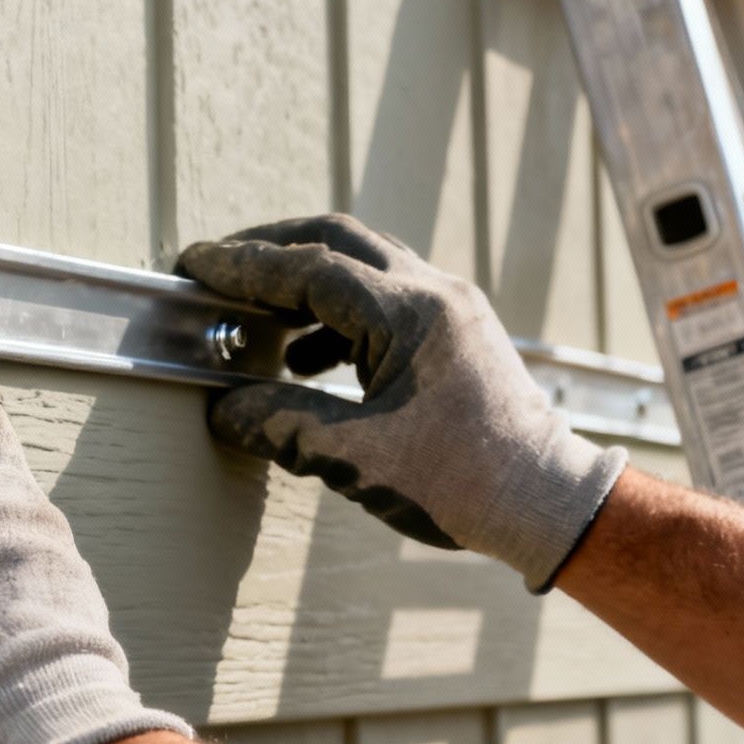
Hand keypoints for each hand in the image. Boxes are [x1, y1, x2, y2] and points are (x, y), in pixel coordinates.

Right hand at [178, 214, 627, 590]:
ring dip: (301, 278)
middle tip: (216, 268)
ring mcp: (450, 308)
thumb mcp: (356, 459)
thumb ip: (281, 424)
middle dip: (268, 249)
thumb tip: (224, 409)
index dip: (242, 266)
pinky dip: (332, 312)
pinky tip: (304, 358)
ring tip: (254, 312)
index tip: (194, 266)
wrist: (548, 504)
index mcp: (411, 314)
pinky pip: (382, 296)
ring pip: (361, 262)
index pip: (308, 267)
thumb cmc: (466, 483)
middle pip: (336, 239)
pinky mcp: (454, 332)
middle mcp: (434, 294)